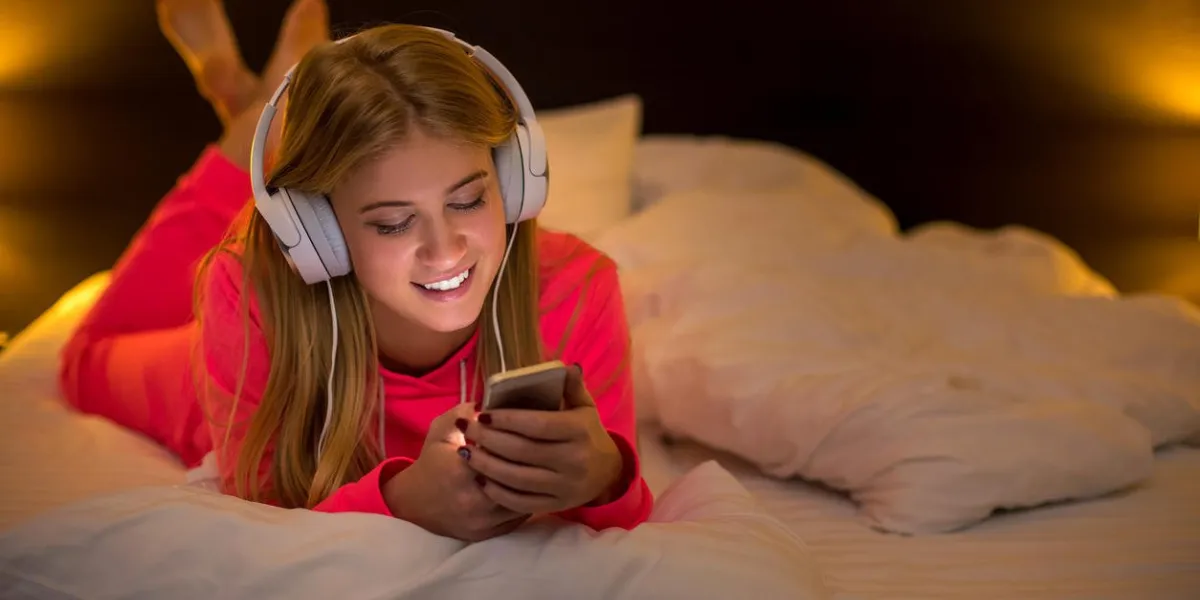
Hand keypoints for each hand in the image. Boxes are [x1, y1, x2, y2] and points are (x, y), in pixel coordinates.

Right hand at [383, 403, 529, 541]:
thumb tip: (491, 399)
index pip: (503, 453)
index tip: (525, 429)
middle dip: (530, 461)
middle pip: (517, 478)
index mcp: (461, 472)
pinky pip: (519, 517)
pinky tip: (531, 486)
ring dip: (533, 483)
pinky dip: (527, 501)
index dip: (517, 439)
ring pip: (522, 500)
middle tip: (540, 446)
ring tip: (540, 465)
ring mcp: (483, 521)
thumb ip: (463, 412)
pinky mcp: (488, 534)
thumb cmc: (431, 462)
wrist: (413, 504)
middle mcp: (474, 501)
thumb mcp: (440, 430)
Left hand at [463, 365, 626, 513]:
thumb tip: (565, 366)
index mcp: (579, 431)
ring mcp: (564, 486)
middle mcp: (573, 460)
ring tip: (465, 450)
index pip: (537, 424)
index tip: (482, 413)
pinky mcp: (555, 505)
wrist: (607, 473)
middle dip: (488, 439)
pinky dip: (497, 491)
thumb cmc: (587, 433)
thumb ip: (572, 386)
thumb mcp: (584, 407)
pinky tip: (480, 478)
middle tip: (467, 428)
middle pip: (521, 451)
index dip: (506, 419)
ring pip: (516, 478)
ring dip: (485, 465)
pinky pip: (520, 502)